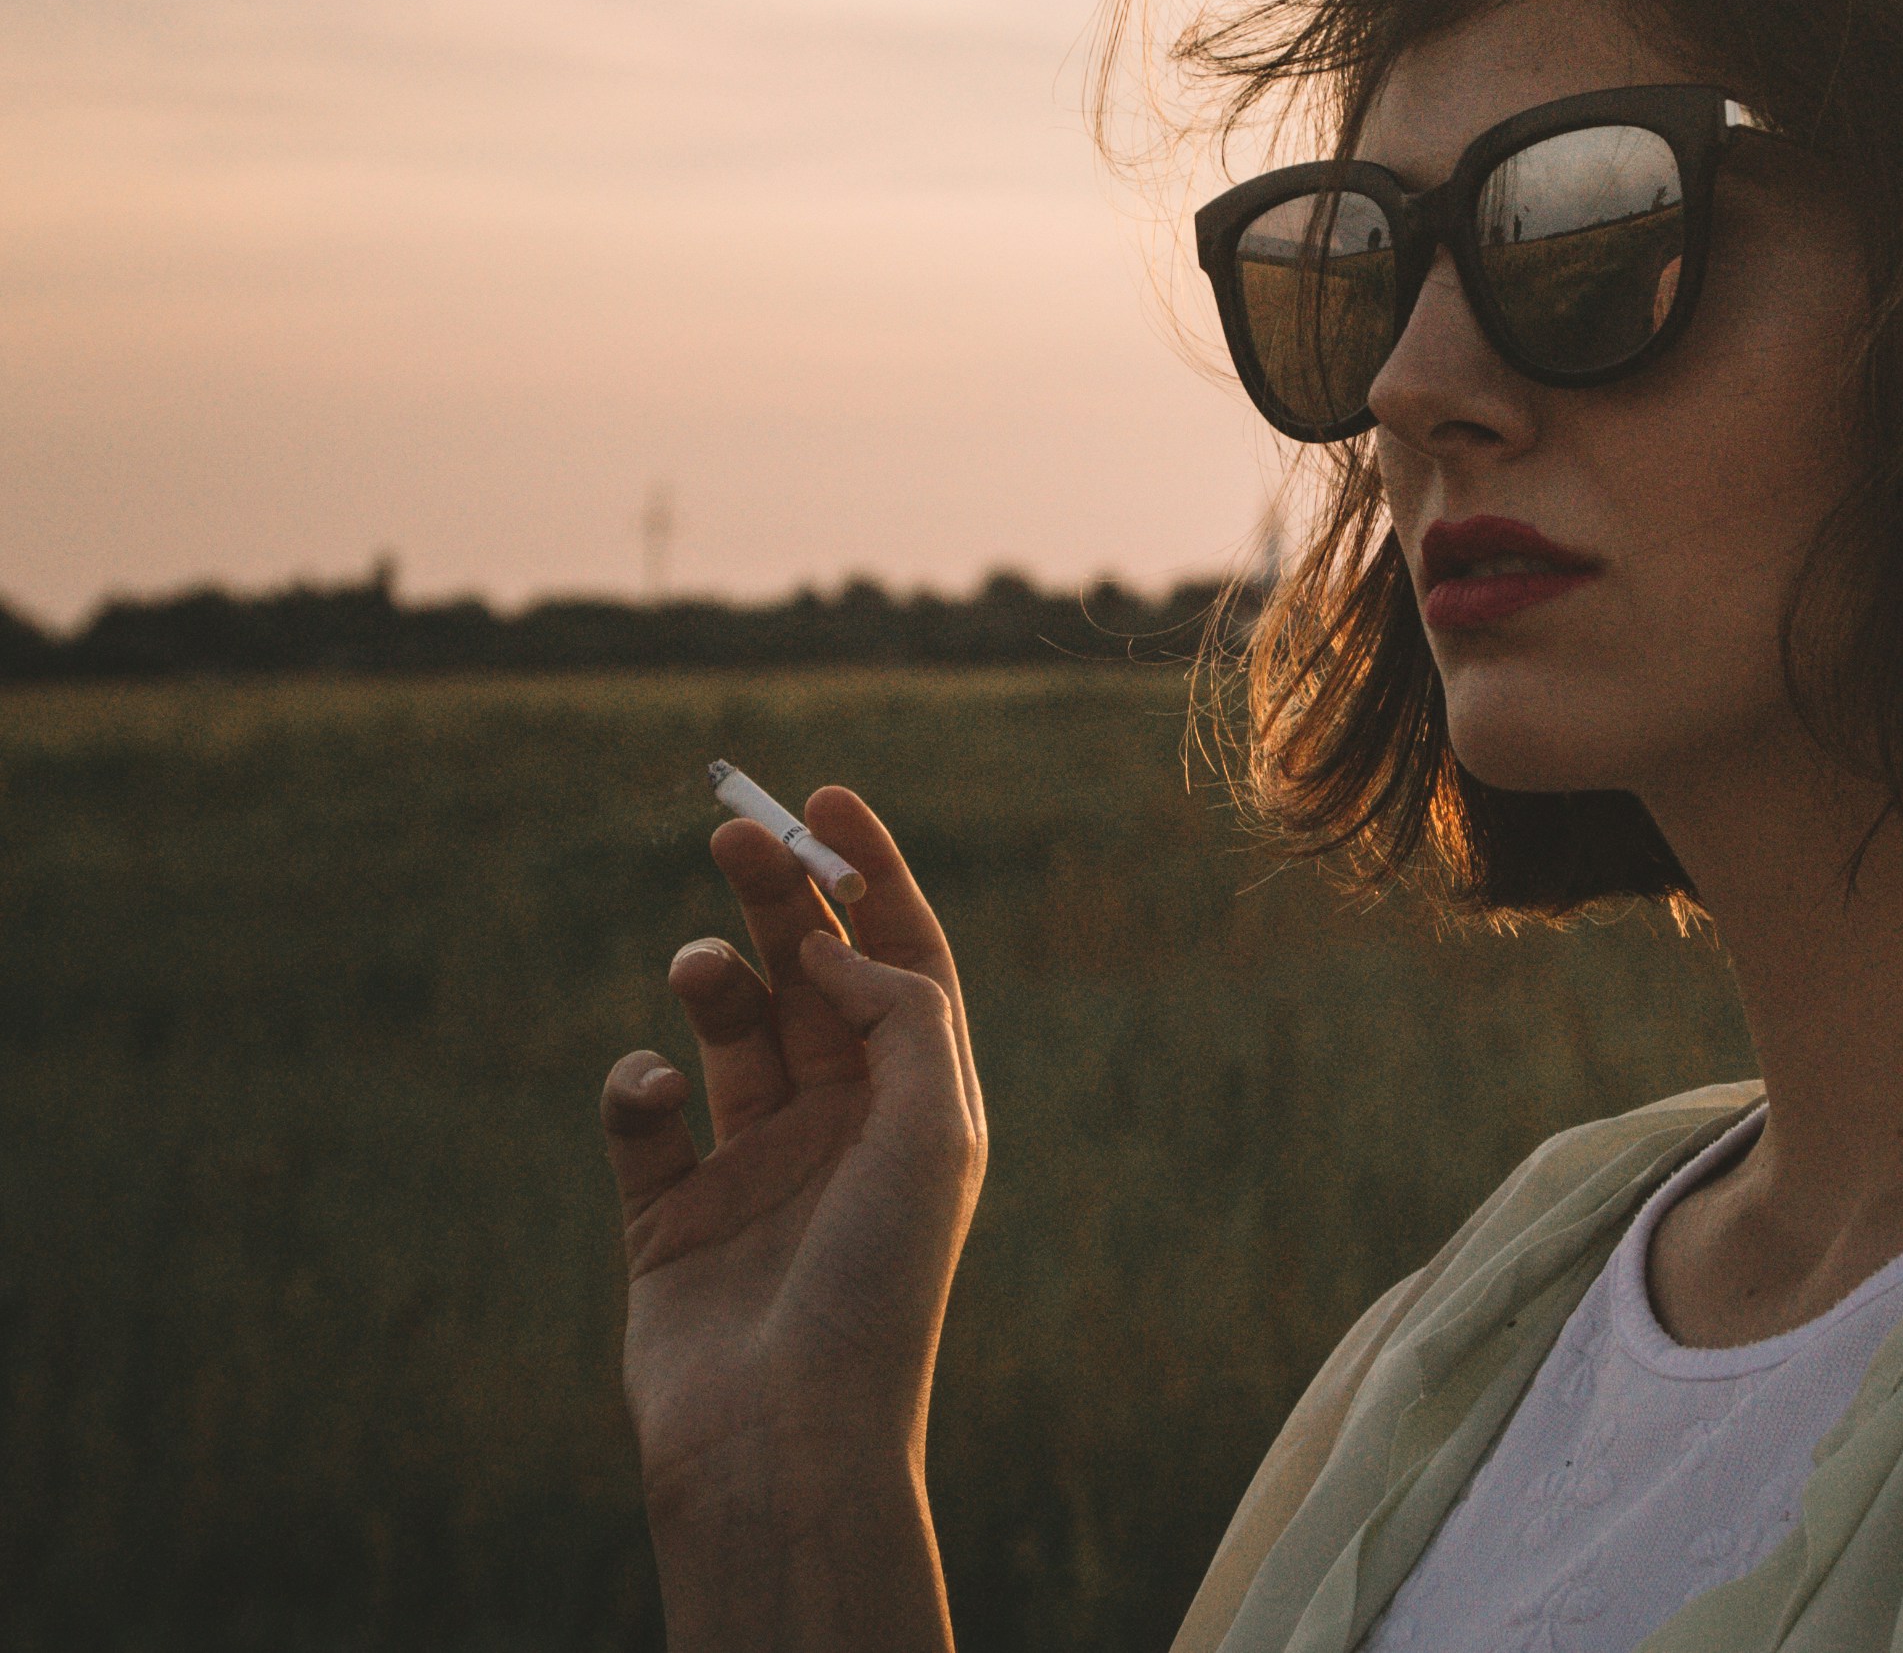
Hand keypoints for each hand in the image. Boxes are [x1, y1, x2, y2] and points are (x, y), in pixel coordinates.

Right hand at [599, 788, 985, 1540]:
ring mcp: (755, 1169)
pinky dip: (637, 1086)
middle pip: (812, 977)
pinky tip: (651, 1090)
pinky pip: (644, 1121)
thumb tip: (835, 946)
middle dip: (777, 898)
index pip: (902, 960)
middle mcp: (843, 1128)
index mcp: (919, 1106)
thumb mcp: (931, 1130)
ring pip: (730, 1033)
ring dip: (714, 980)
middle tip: (734, 828)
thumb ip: (898, 1014)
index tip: (823, 797)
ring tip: (703, 967)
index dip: (870, 874)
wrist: (786, 1439)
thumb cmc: (878, 1286)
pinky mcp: (670, 1219)